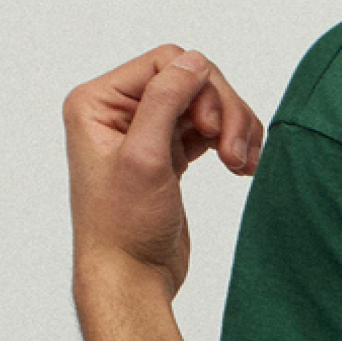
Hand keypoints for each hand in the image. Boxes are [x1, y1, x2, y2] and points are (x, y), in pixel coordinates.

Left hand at [63, 43, 262, 298]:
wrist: (131, 280)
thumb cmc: (125, 228)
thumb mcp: (144, 157)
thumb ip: (165, 100)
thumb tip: (194, 60)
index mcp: (97, 103)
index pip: (165, 62)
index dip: (199, 89)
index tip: (212, 130)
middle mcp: (118, 111)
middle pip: (191, 80)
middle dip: (222, 112)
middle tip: (234, 153)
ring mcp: (146, 132)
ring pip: (206, 103)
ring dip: (234, 128)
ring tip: (242, 164)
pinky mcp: (168, 154)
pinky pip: (210, 129)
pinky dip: (232, 142)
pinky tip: (243, 166)